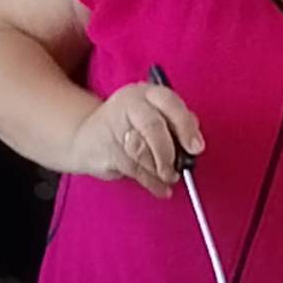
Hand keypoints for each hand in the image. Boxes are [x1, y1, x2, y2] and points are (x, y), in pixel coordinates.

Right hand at [68, 82, 203, 196]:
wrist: (86, 136)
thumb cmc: (130, 127)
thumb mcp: (154, 117)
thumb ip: (175, 125)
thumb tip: (194, 143)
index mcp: (147, 93)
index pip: (169, 102)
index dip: (185, 126)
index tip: (195, 148)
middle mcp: (129, 104)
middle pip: (152, 125)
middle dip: (168, 152)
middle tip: (177, 169)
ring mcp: (114, 125)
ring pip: (141, 150)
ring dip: (158, 169)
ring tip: (168, 178)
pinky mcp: (105, 148)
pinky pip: (132, 168)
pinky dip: (150, 182)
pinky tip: (160, 188)